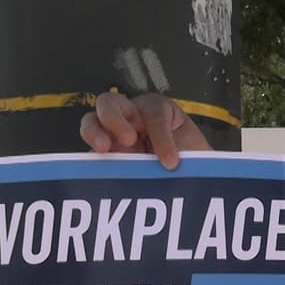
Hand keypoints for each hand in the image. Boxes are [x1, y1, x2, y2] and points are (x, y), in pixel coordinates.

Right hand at [79, 92, 211, 168]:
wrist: (193, 181)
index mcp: (155, 110)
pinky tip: (97, 174)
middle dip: (115, 118)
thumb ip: (182, 153)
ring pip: (92, 123)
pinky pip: (90, 158)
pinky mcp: (104, 162)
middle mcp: (130, 119)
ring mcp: (113, 138)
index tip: (171, 162)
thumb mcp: (194, 152)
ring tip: (103, 148)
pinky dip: (90, 163)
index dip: (161, 135)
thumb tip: (167, 165)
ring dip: (94, 132)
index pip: (152, 112)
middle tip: (129, 140)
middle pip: (110, 103)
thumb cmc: (193, 160)